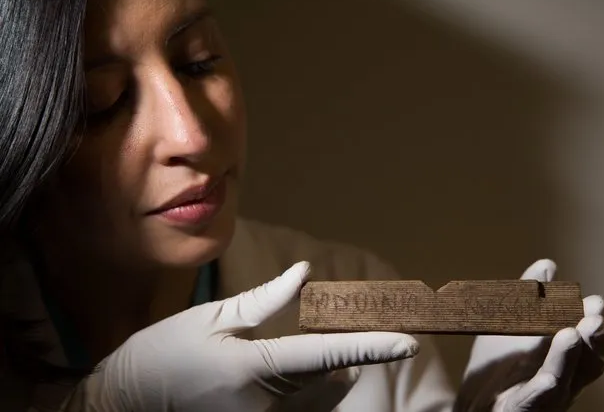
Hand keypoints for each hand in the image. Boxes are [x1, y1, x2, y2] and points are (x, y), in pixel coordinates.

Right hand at [78, 262, 418, 411]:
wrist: (124, 406)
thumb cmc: (164, 355)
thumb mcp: (212, 319)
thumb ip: (265, 301)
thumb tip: (303, 275)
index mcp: (254, 368)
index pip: (326, 355)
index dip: (372, 347)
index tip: (409, 340)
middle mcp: (266, 407)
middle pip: (332, 380)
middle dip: (346, 355)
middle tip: (342, 328)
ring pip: (320, 400)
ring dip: (330, 376)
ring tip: (312, 349)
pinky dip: (310, 393)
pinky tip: (290, 372)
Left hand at [455, 259, 603, 411]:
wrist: (471, 410)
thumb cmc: (496, 373)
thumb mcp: (508, 328)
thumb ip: (528, 298)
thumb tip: (548, 265)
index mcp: (559, 360)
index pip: (583, 341)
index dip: (593, 323)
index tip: (598, 302)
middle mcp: (559, 382)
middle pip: (585, 365)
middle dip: (593, 340)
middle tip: (595, 316)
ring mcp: (541, 400)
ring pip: (563, 382)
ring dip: (569, 358)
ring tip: (571, 335)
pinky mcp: (520, 411)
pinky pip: (535, 403)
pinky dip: (543, 391)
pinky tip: (549, 378)